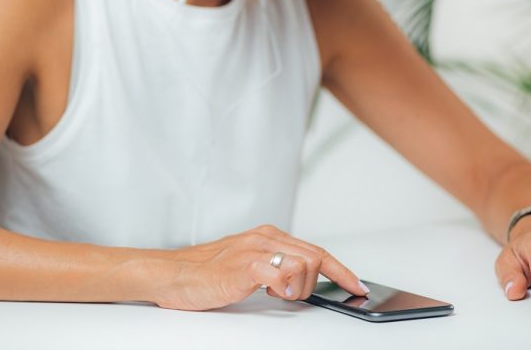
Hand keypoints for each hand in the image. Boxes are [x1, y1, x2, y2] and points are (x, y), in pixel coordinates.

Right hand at [154, 224, 367, 310]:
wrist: (172, 274)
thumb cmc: (206, 273)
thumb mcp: (249, 265)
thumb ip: (274, 266)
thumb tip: (299, 281)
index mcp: (269, 236)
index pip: (316, 251)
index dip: (342, 271)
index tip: (358, 286)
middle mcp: (265, 237)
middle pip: (316, 257)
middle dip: (313, 284)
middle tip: (288, 296)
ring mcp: (255, 249)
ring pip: (305, 264)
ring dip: (297, 288)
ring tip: (272, 294)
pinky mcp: (245, 265)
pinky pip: (281, 274)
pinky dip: (284, 288)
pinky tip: (270, 293)